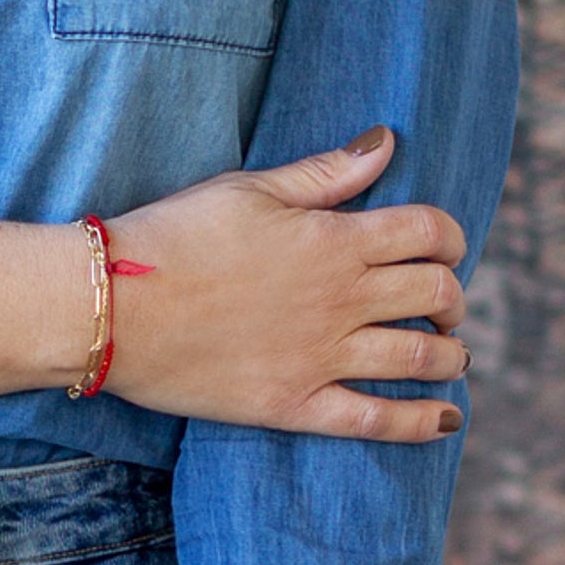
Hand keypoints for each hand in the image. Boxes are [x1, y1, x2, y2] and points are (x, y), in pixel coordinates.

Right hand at [103, 127, 466, 437]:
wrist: (113, 307)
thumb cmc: (173, 236)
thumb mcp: (248, 189)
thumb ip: (323, 172)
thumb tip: (386, 143)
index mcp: (332, 240)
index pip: (427, 232)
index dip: (450, 237)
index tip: (445, 245)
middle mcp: (340, 299)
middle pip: (435, 294)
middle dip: (452, 296)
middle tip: (442, 302)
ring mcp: (322, 356)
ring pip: (421, 357)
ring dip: (452, 354)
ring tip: (451, 353)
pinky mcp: (296, 404)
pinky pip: (377, 419)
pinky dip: (422, 422)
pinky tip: (446, 419)